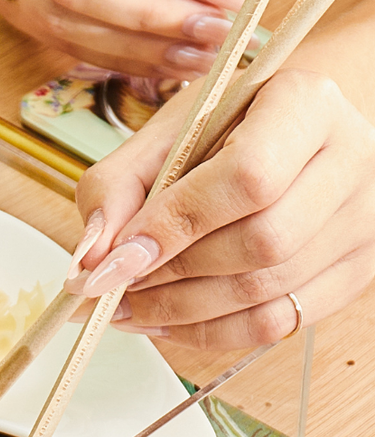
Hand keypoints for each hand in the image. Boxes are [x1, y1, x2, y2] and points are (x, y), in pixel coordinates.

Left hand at [66, 70, 374, 346]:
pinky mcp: (355, 271)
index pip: (249, 178)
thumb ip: (117, 187)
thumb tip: (89, 262)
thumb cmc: (225, 128)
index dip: (176, 226)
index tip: (116, 259)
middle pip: (262, 244)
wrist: (291, 136)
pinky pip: (279, 323)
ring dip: (183, 311)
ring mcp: (362, 221)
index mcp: (306, 103)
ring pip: (270, 291)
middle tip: (112, 289)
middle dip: (173, 276)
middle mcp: (350, 159)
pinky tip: (166, 321)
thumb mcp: (163, 134)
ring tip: (127, 307)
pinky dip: (211, 332)